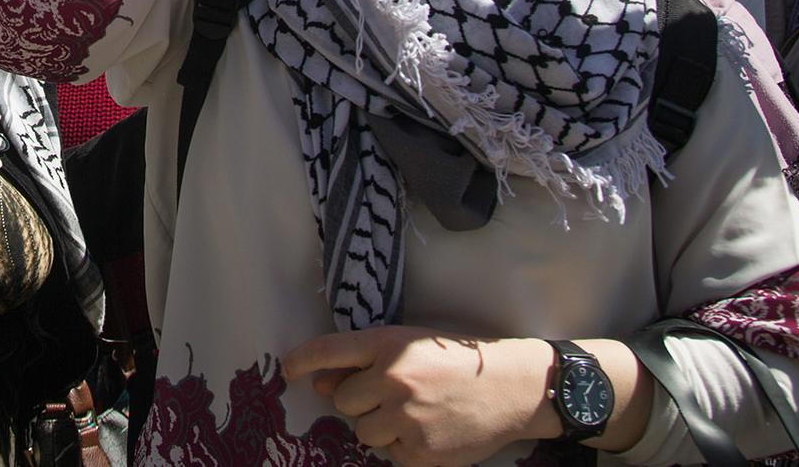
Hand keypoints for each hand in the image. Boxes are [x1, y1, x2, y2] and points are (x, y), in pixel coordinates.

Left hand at [284, 326, 554, 465]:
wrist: (511, 389)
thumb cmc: (453, 363)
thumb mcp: (409, 346)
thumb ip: (363, 362)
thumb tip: (320, 384)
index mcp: (388, 344)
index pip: (328, 350)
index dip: (302, 361)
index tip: (288, 370)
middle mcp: (393, 378)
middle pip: (342, 401)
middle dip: (360, 401)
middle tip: (393, 396)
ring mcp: (407, 417)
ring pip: (362, 432)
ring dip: (380, 427)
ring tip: (414, 414)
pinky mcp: (420, 451)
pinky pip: (389, 454)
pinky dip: (403, 446)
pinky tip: (428, 431)